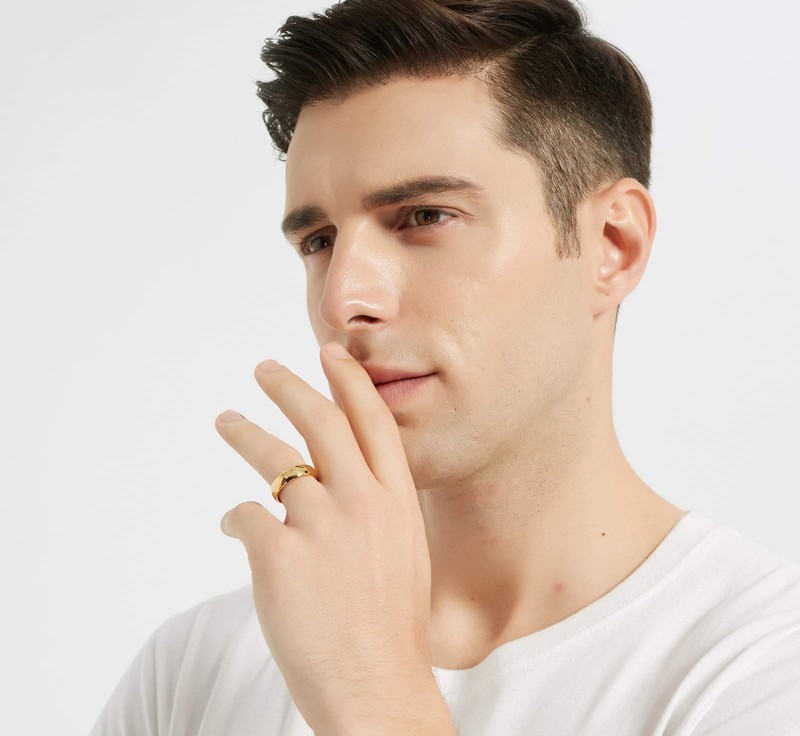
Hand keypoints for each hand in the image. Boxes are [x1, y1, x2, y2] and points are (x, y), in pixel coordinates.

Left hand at [214, 342, 440, 734]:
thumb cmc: (392, 625)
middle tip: (264, 369)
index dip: (347, 380)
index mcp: (397, 500)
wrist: (376, 686)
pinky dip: (236, 520)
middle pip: (320, 421)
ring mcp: (321, 524)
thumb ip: (378, 507)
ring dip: (244, 432)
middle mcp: (362, 501)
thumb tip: (338, 480)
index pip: (371, 420)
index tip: (328, 353)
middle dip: (290, 386)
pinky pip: (245, 517)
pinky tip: (235, 528)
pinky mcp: (280, 554)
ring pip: (274, 459)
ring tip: (225, 419)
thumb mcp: (405, 551)